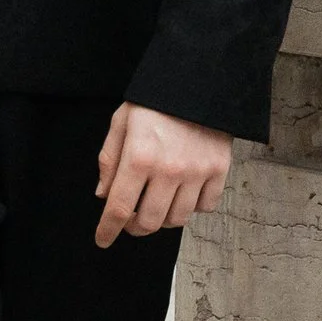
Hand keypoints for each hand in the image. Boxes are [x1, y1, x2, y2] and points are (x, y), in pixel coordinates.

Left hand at [95, 104, 230, 246]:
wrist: (198, 80)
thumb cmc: (155, 101)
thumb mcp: (121, 122)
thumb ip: (109, 160)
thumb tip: (104, 195)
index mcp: (139, 157)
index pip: (119, 207)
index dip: (108, 229)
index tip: (103, 240)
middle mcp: (168, 170)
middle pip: (149, 221)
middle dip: (134, 227)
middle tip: (130, 219)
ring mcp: (197, 172)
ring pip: (177, 219)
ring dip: (162, 219)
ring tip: (156, 205)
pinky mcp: (219, 170)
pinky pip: (205, 207)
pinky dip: (193, 207)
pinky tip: (183, 194)